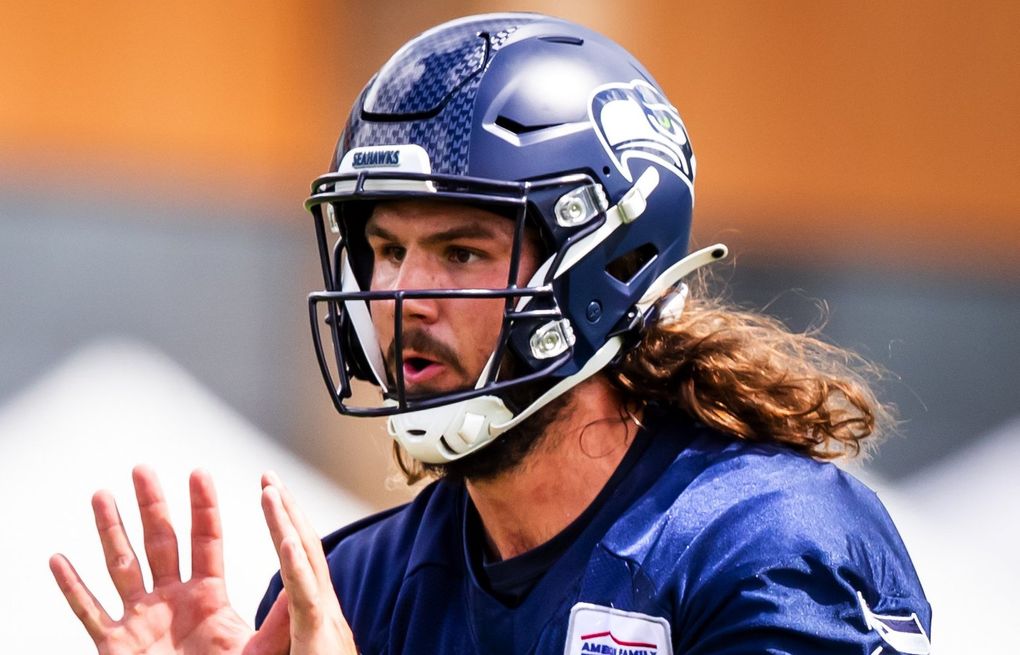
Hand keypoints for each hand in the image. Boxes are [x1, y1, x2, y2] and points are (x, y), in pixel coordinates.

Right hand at [49, 466, 290, 654]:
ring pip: (121, 566)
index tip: (199, 472)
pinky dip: (72, 588)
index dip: (202, 507)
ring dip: (110, 531)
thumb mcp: (257, 651)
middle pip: (160, 543)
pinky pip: (89, 613)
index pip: (206, 542)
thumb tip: (302, 587)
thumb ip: (277, 621)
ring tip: (103, 494)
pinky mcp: (115, 647)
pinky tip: (59, 559)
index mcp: (209, 598)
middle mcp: (172, 602)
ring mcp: (141, 621)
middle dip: (152, 506)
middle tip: (143, 468)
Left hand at [260, 471, 357, 654]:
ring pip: (306, 562)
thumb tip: (292, 621)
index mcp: (315, 619)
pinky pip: (306, 595)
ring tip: (271, 492)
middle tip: (270, 478)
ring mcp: (326, 623)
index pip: (300, 561)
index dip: (288, 526)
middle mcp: (324, 614)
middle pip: (304, 550)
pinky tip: (283, 537)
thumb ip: (294, 634)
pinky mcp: (321, 638)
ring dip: (287, 523)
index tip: (274, 497)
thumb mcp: (302, 653)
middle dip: (287, 510)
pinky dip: (296, 564)